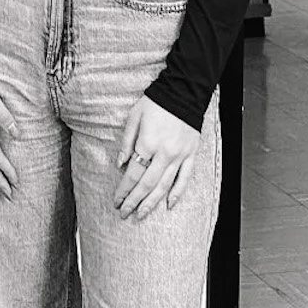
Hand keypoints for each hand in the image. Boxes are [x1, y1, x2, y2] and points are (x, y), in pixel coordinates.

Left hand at [114, 96, 200, 218]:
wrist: (183, 93)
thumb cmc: (155, 103)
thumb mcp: (134, 117)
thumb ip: (126, 142)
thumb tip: (120, 165)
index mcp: (147, 143)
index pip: (132, 174)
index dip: (123, 190)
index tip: (116, 200)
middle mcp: (164, 153)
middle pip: (147, 184)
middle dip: (134, 201)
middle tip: (124, 214)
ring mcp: (179, 156)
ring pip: (164, 186)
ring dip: (151, 203)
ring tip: (141, 215)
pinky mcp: (191, 155)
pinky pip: (185, 178)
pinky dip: (177, 193)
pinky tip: (168, 205)